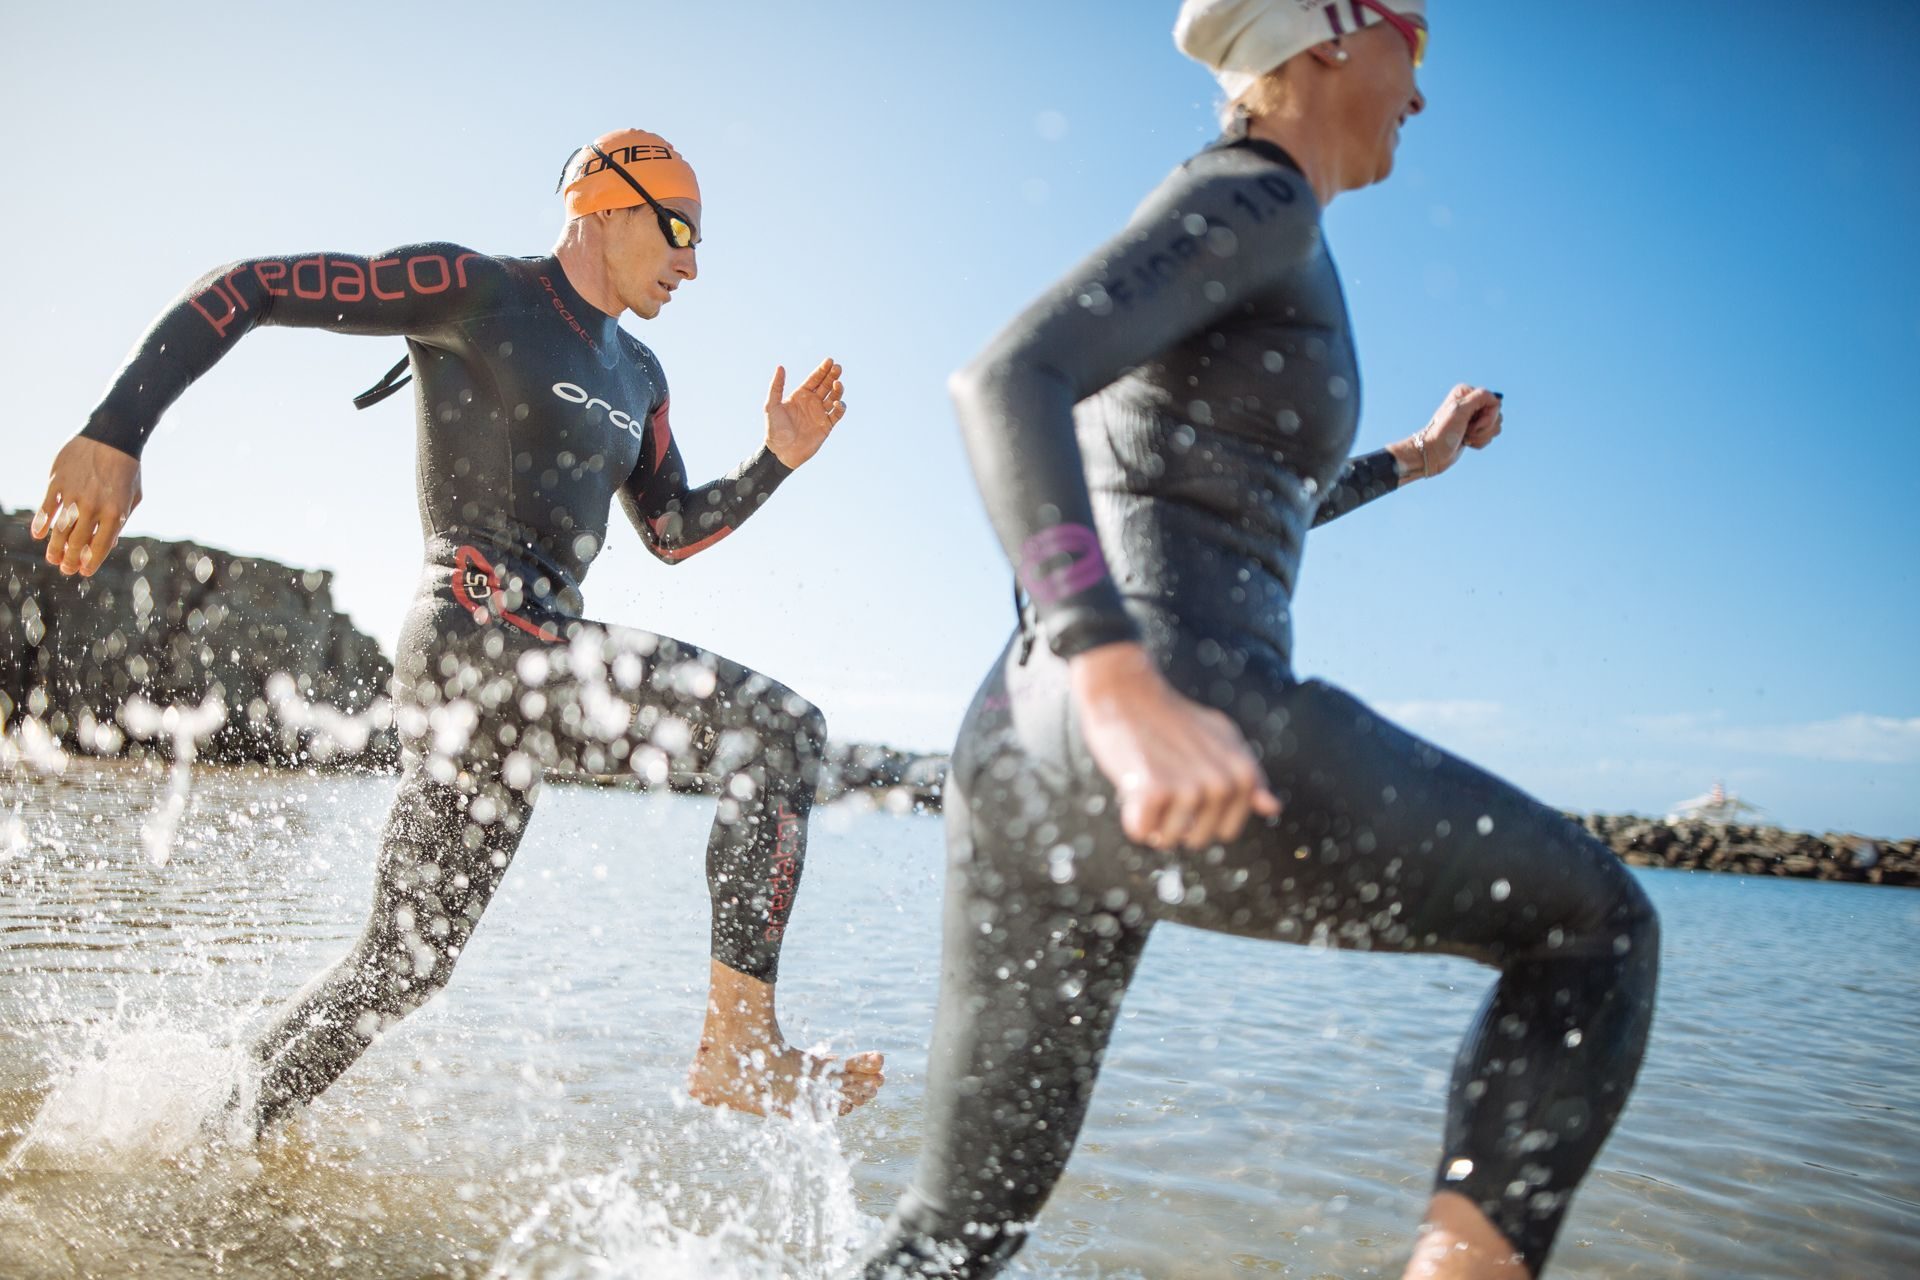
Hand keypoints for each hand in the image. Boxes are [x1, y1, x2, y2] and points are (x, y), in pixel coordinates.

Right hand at [31, 436, 142, 576]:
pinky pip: (46, 507)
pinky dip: (40, 522)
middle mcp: (93, 506)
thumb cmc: (127, 469)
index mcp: (116, 513)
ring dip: (55, 546)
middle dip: (71, 559)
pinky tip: (38, 534)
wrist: (112, 436)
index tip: (84, 572)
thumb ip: (120, 520)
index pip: (101, 545)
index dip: (92, 562)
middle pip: (78, 541)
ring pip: (60, 528)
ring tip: (53, 558)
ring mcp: (73, 494)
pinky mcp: (58, 481)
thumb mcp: (133, 497)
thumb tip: (106, 543)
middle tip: (66, 569)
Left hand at [764, 357, 845, 468]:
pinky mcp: (826, 426)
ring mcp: (820, 413)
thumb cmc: (774, 429)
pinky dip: (840, 408)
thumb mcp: (771, 405)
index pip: (814, 379)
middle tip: (837, 368)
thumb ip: (776, 386)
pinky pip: (837, 415)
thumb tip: (780, 367)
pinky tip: (837, 403)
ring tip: (837, 384)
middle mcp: (812, 402)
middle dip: (832, 376)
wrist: (781, 452)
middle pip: (826, 385)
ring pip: (834, 398)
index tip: (829, 361)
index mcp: (801, 395)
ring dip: (838, 390)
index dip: (822, 370)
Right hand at [1070, 642, 1280, 850]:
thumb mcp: (1220, 739)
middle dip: (1177, 820)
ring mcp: (1189, 788)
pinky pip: (1141, 832)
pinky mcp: (1154, 791)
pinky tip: (1132, 786)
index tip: (1186, 785)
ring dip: (1152, 818)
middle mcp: (1223, 784)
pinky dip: (1131, 816)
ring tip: (1147, 781)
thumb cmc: (1172, 719)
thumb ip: (1249, 775)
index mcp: (1243, 773)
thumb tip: (1274, 808)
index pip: (1227, 830)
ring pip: (1168, 839)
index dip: (1202, 816)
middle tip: (1163, 781)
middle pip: (1197, 838)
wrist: (1126, 692)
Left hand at [1391, 384, 1502, 481]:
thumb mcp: (1460, 410)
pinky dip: (1479, 442)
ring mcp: (1474, 417)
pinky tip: (1466, 442)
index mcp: (1467, 393)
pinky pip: (1490, 436)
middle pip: (1497, 415)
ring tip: (1466, 437)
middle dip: (1485, 427)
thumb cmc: (1443, 431)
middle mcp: (1472, 403)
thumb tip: (1496, 398)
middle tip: (1467, 430)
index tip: (1471, 422)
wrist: (1432, 453)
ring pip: (1496, 427)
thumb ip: (1480, 397)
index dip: (1488, 416)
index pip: (1494, 402)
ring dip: (1482, 436)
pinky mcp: (1475, 431)